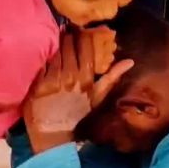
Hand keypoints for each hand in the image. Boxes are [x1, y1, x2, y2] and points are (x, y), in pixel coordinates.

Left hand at [24, 32, 133, 153]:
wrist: (55, 136)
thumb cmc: (77, 116)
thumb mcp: (98, 97)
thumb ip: (112, 77)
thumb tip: (130, 61)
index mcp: (86, 78)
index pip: (86, 47)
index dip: (82, 36)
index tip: (80, 31)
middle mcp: (70, 77)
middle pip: (68, 45)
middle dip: (67, 37)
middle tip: (65, 33)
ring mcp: (53, 80)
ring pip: (54, 52)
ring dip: (55, 44)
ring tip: (54, 42)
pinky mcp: (38, 85)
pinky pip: (40, 63)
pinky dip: (42, 57)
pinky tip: (42, 56)